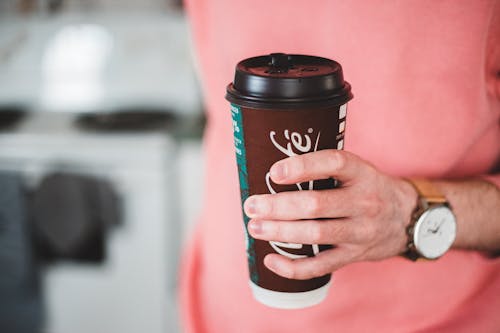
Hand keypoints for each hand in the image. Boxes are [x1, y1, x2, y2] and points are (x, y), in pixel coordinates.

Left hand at [244, 149, 417, 279]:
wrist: (407, 218)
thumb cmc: (368, 188)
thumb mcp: (357, 169)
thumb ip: (325, 168)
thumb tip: (273, 170)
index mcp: (362, 173)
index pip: (334, 163)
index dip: (302, 166)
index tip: (274, 172)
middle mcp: (364, 202)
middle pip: (316, 205)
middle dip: (278, 206)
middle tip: (251, 205)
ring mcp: (361, 232)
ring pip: (316, 235)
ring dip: (280, 233)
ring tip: (255, 227)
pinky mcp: (355, 256)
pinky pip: (321, 266)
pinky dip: (293, 267)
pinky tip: (270, 260)